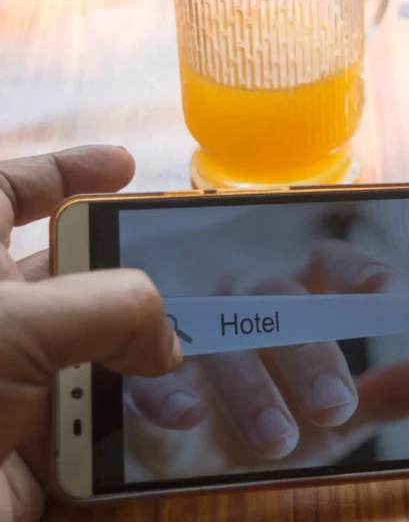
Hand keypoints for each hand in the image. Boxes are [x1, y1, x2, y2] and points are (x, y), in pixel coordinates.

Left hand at [0, 146, 181, 521]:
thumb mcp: (19, 326)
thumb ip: (114, 308)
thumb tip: (166, 339)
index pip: (7, 192)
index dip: (65, 169)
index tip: (125, 166)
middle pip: (66, 274)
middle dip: (126, 277)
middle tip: (185, 277)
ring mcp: (1, 380)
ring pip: (88, 350)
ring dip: (138, 360)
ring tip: (190, 358)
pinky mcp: (18, 441)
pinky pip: (88, 418)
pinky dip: (126, 421)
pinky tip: (166, 420)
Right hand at [122, 239, 408, 478]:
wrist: (207, 465)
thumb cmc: (282, 422)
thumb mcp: (340, 419)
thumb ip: (386, 395)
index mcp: (300, 302)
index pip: (328, 264)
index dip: (357, 270)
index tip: (388, 293)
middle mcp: (250, 304)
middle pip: (282, 303)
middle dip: (311, 356)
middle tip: (335, 406)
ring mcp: (197, 333)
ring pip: (224, 339)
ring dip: (251, 388)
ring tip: (278, 438)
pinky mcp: (148, 372)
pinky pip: (150, 371)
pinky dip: (167, 391)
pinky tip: (189, 415)